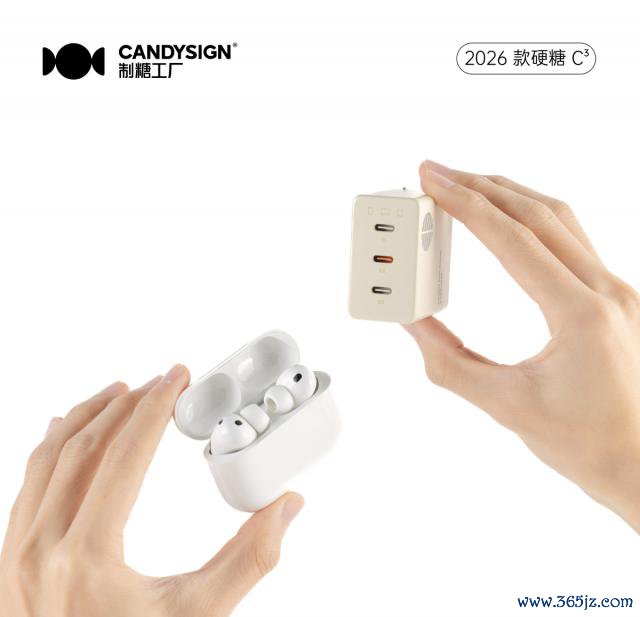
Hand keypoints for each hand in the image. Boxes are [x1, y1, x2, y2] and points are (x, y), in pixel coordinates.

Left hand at [0, 365, 303, 616]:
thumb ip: (247, 559)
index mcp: (86, 558)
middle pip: (83, 447)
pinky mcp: (10, 564)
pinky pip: (27, 486)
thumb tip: (286, 508)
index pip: (124, 457)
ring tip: (118, 393)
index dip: (156, 409)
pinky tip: (68, 435)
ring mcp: (16, 557)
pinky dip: (52, 449)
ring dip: (86, 417)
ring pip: (46, 459)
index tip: (177, 380)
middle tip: (160, 383)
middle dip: (126, 405)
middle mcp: (40, 550)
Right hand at [406, 160, 639, 531]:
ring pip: (559, 218)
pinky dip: (531, 216)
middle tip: (437, 173)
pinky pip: (570, 237)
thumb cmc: (585, 444)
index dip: (466, 205)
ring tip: (465, 185)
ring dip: (508, 194)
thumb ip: (449, 361)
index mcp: (581, 314)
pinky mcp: (612, 296)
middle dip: (481, 186)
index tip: (433, 182)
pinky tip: (506, 217)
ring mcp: (615, 290)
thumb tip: (413, 323)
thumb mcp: (504, 405)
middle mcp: (605, 291)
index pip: (513, 240)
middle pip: (537, 213)